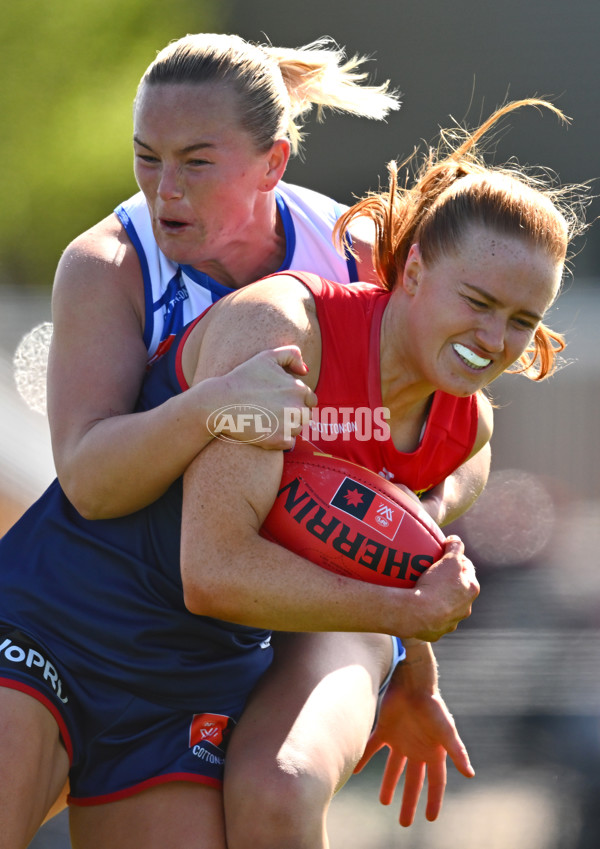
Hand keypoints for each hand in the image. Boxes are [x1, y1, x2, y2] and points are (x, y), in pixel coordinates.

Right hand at [212, 346, 316, 449]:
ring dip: (286, 426)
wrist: (220, 402)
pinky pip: (288, 443)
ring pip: (297, 429)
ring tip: (266, 418)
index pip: (310, 399)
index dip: (296, 399)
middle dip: (293, 413)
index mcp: (299, 389)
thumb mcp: (267, 356)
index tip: (280, 399)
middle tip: (271, 410)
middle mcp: (298, 408)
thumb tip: (305, 371)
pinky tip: (264, 429)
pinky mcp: (279, 441)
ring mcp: (289, 426)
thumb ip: (292, 355)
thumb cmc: (243, 378)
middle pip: (305, 415)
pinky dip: (279, 439)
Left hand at [354, 679, 473, 826]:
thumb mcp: (446, 730)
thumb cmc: (433, 705)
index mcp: (433, 752)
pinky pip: (372, 748)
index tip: (430, 819)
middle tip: (404, 823)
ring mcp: (400, 739)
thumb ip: (457, 751)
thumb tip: (471, 774)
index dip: (434, 800)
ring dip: (389, 784)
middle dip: (410, 801)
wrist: (413, 681)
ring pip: (394, 768)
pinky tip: (356, 770)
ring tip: (384, 802)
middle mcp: (417, 749)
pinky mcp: (385, 729)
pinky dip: (365, 758)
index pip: (435, 783)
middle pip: (413, 781)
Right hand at [409, 536, 478, 641]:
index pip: (467, 569)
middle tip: (433, 572)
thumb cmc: (435, 585)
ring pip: (447, 606)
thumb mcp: (448, 560)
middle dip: (449, 580)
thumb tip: (455, 539)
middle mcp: (465, 608)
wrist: (416, 614)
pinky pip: (433, 619)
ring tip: (424, 589)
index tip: (444, 556)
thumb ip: (455, 547)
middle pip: (458, 588)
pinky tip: (418, 605)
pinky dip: (428, 612)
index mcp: (471, 590)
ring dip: (440, 598)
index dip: (456, 560)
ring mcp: (451, 622)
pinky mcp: (436, 632)